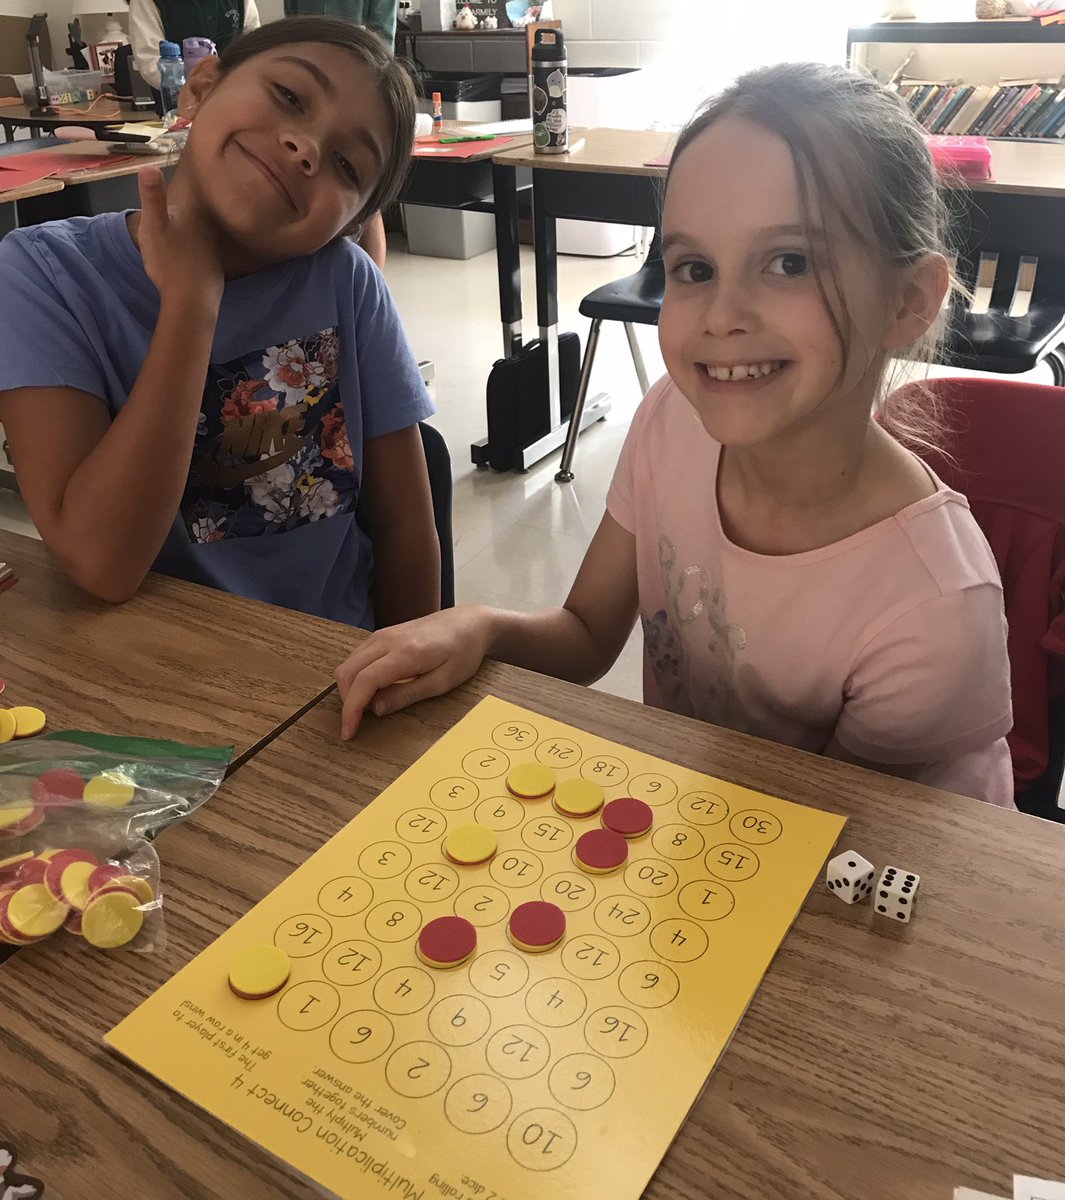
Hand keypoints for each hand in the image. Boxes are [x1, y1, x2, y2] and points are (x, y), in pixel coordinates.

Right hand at [136, 167, 224, 306]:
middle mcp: (210, 233)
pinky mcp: (216, 274)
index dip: (164, 217)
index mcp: (195, 217)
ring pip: (196, 244)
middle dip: (176, 232)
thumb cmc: (170, 260)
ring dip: (184, 249)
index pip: (178, 208)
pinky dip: (191, 266)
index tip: (156, 228)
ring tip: (171, 259)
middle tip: (161, 246)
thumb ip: (152, 197)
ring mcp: (215, 254)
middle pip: (188, 226)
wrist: (192, 300)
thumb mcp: (154, 225)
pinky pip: (201, 264)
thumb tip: (149, 166)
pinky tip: (183, 273)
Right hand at [335, 607, 494, 739]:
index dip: (351, 709)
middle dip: (347, 701)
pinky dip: (356, 675)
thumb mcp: (443, 682)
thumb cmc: (463, 652)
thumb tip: (375, 709)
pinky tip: (372, 689)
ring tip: (366, 708)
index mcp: (405, 653)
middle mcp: (387, 640)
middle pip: (347, 672)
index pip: (363, 681)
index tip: (349, 732)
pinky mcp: (383, 634)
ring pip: (349, 663)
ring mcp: (383, 634)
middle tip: (357, 724)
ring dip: (350, 688)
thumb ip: (407, 695)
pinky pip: (358, 656)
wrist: (469, 622)